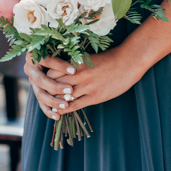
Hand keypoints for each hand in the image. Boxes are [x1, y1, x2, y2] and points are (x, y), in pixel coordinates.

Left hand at [25, 47, 145, 118]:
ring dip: (55, 102)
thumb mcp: (89, 58)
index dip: (46, 78)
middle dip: (47, 90)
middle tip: (41, 94)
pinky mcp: (95, 97)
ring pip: (63, 96)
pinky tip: (60, 111)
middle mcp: (79, 74)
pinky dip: (65, 109)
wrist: (128, 62)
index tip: (42, 81)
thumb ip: (75, 64)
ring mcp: (87, 86)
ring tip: (48, 105)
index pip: (53, 72)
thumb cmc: (109, 58)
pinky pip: (75, 105)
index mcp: (76, 63)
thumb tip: (62, 70)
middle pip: (55, 85)